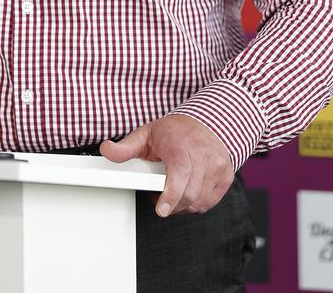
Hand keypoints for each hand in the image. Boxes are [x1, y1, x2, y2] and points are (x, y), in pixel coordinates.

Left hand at [100, 114, 233, 216]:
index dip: (171, 195)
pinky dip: (197, 203)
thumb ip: (125, 147)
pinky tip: (188, 190)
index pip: (179, 173)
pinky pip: (209, 202)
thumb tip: (107, 150)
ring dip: (183, 205)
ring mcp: (217, 165)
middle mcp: (202, 154)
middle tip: (160, 198)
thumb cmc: (175, 131)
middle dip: (172, 203)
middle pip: (189, 193)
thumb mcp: (146, 134)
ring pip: (199, 201)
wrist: (207, 122)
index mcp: (180, 144)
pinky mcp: (226, 176)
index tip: (161, 210)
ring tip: (174, 191)